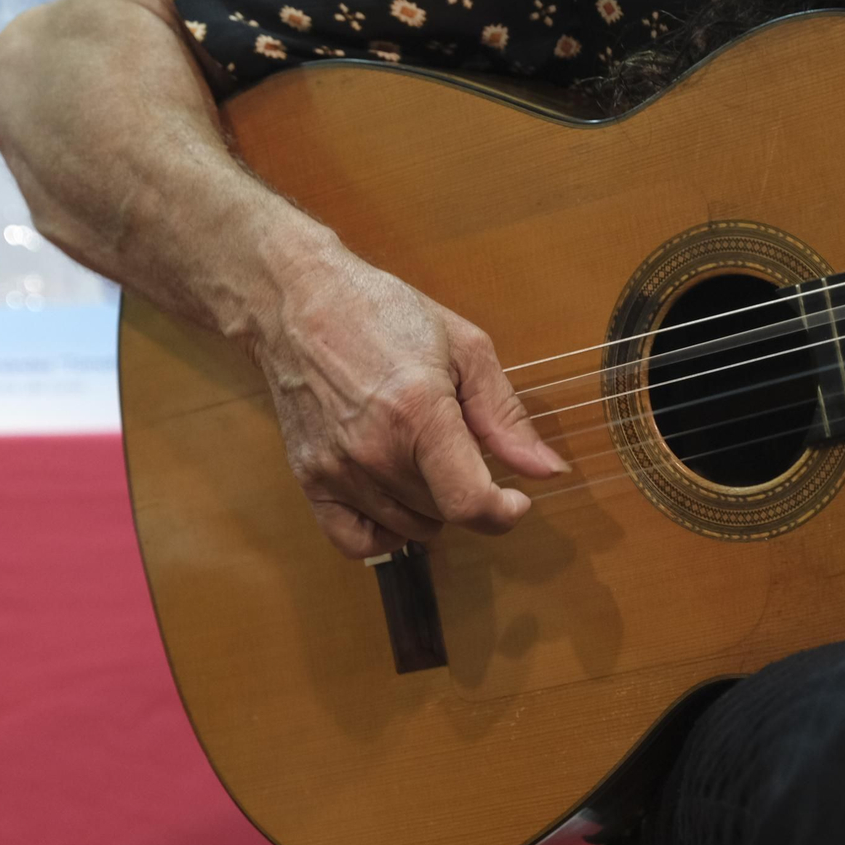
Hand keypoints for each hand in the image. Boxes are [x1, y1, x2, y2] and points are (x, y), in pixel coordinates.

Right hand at [252, 243, 569, 558]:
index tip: (515, 500)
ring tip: (423, 457)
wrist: (298, 303)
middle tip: (454, 442)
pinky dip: (385, 532)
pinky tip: (395, 499)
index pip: (468, 503)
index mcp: (418, 413)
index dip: (503, 513)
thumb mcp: (465, 349)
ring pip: (409, 529)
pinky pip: (356, 542)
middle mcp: (373, 450)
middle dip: (465, 489)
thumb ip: (506, 416)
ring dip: (430, 507)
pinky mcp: (309, 480)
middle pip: (444, 514)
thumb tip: (546, 470)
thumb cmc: (384, 315)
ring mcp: (336, 470)